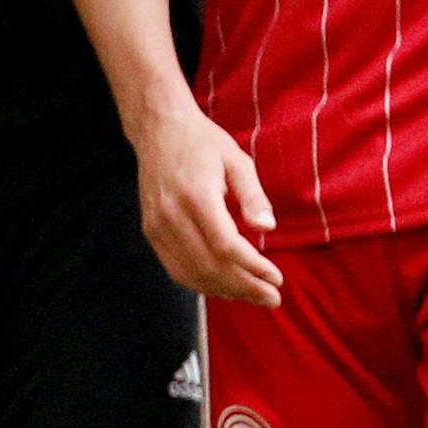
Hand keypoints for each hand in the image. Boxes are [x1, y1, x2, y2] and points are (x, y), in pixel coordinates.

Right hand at [130, 99, 283, 306]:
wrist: (158, 129)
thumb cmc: (202, 142)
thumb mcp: (236, 158)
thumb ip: (253, 194)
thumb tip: (268, 228)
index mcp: (196, 195)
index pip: (226, 246)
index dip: (253, 268)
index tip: (277, 278)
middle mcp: (172, 215)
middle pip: (210, 266)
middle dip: (245, 287)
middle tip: (272, 298)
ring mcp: (157, 226)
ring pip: (192, 274)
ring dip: (225, 291)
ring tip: (253, 296)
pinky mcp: (151, 231)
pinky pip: (176, 269)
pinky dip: (201, 283)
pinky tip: (224, 286)